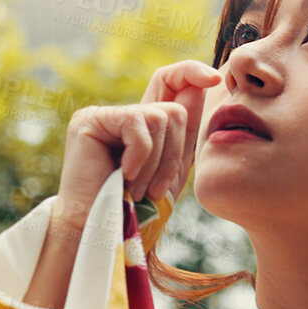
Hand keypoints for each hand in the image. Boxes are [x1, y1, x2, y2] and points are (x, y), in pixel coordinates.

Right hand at [52, 61, 221, 228]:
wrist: (100, 235)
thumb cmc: (134, 211)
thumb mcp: (171, 170)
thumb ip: (185, 133)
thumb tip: (206, 84)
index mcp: (144, 127)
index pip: (170, 83)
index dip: (192, 72)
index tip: (216, 80)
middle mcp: (124, 116)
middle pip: (174, 108)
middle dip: (174, 153)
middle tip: (155, 189)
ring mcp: (105, 116)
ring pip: (161, 117)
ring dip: (156, 163)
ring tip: (137, 189)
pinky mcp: (91, 120)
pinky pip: (139, 123)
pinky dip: (140, 156)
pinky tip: (123, 176)